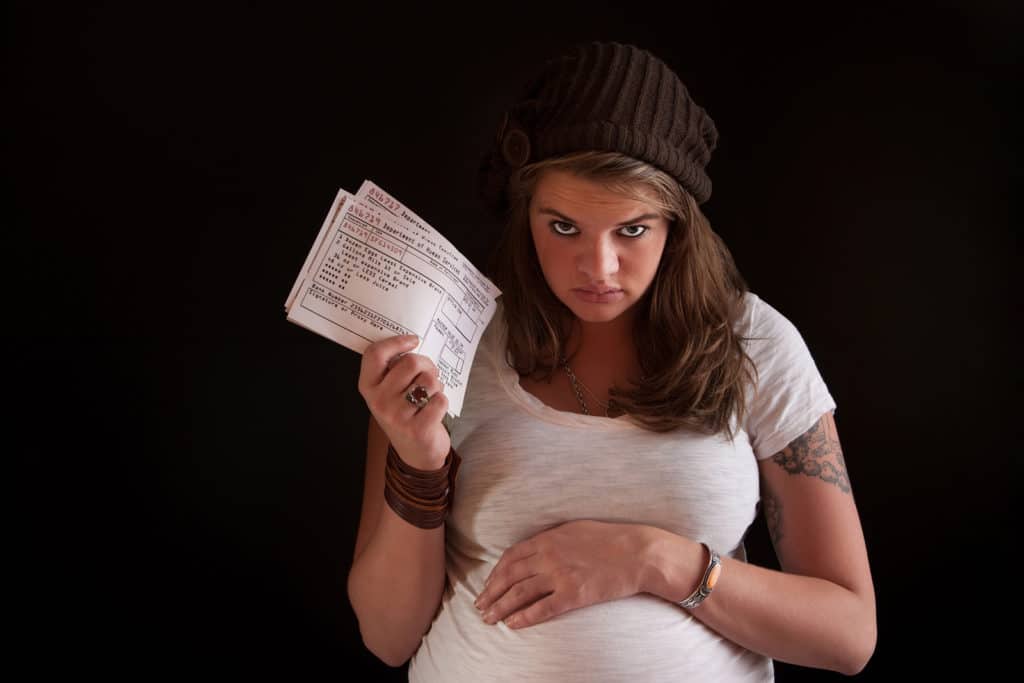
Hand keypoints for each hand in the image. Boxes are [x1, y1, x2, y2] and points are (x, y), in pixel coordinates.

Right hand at [357, 334, 450, 469]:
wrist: (416, 453)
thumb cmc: (406, 413)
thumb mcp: (390, 391)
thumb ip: (394, 369)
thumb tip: (412, 342)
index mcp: (368, 387)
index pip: (375, 354)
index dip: (396, 342)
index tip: (413, 341)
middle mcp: (378, 401)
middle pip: (411, 362)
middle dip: (427, 365)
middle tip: (429, 376)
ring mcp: (397, 416)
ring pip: (429, 380)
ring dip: (436, 386)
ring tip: (429, 397)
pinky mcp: (418, 429)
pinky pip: (440, 400)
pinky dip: (442, 401)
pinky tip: (434, 411)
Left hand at [474, 520, 647, 628]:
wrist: (638, 552)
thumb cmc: (609, 539)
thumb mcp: (574, 529)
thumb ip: (551, 539)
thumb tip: (532, 550)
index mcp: (548, 539)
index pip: (511, 557)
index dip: (495, 573)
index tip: (487, 585)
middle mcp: (549, 556)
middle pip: (510, 576)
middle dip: (491, 593)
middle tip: (480, 606)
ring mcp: (560, 575)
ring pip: (520, 593)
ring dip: (501, 607)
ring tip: (490, 618)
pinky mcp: (574, 595)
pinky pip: (542, 609)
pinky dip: (524, 618)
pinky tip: (512, 624)